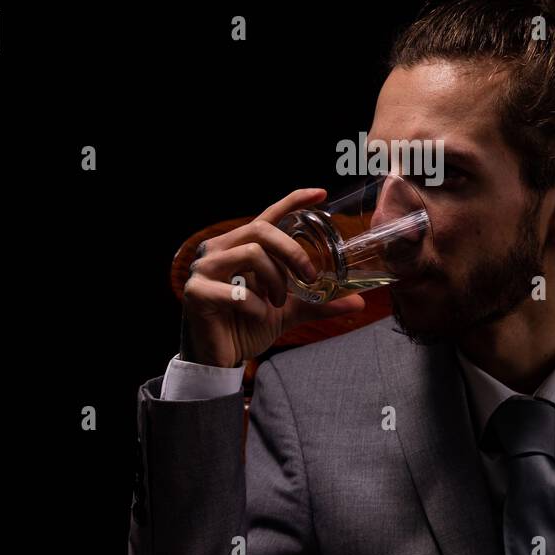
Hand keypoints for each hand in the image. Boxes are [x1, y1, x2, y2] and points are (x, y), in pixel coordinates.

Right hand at [179, 188, 366, 367]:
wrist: (219, 360)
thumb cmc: (247, 326)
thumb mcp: (289, 311)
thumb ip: (318, 302)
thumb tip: (358, 302)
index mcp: (239, 246)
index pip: (268, 216)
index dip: (294, 200)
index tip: (321, 194)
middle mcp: (219, 250)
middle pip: (261, 230)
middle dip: (292, 252)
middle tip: (310, 277)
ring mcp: (204, 269)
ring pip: (252, 253)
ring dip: (275, 280)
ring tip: (277, 302)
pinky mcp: (196, 292)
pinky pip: (239, 291)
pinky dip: (257, 306)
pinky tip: (257, 316)